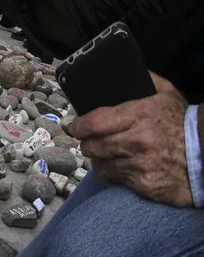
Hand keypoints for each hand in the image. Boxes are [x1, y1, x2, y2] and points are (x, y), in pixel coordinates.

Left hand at [70, 72, 193, 206]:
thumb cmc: (183, 123)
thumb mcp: (166, 94)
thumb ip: (143, 80)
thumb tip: (119, 72)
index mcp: (140, 116)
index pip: (94, 123)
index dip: (78, 125)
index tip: (74, 126)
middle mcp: (137, 142)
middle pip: (92, 145)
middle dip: (87, 142)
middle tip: (90, 139)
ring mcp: (139, 165)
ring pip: (99, 163)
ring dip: (99, 158)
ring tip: (107, 151)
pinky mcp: (143, 184)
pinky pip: (113, 178)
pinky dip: (112, 171)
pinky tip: (119, 164)